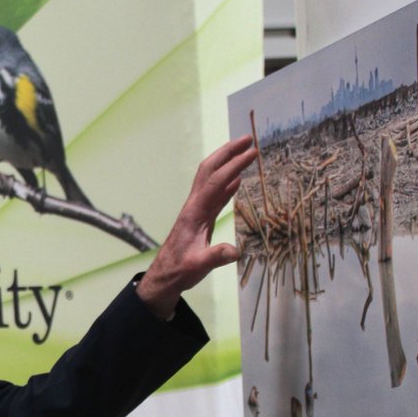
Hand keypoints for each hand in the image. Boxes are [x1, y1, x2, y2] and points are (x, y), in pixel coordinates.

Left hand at [137, 135, 256, 318]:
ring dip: (228, 163)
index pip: (216, 182)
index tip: (252, 152)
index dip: (234, 166)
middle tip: (248, 139)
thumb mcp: (198, 266)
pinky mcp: (201, 218)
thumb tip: (236, 251)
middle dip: (227, 152)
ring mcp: (198, 210)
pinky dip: (227, 183)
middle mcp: (194, 206)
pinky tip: (238, 179)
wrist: (164, 277)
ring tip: (246, 151)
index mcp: (194, 213)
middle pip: (209, 170)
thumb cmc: (179, 271)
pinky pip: (216, 195)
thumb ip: (215, 257)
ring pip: (212, 179)